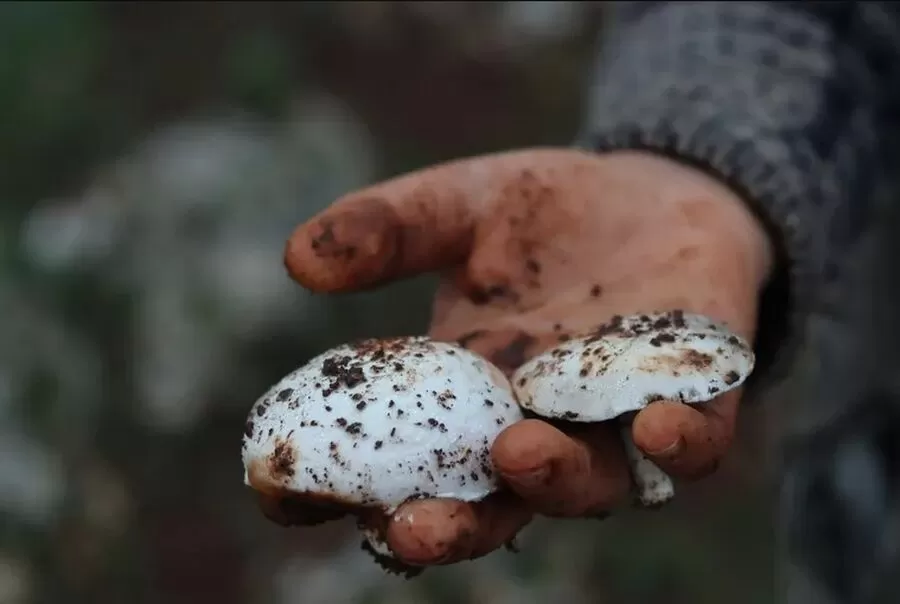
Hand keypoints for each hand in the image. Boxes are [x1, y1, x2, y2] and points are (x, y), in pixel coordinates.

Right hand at [283, 149, 772, 566]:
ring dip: (551, 484)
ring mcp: (612, 422)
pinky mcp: (694, 398)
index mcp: (460, 395)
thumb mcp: (458, 206)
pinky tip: (655, 425)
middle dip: (447, 528)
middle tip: (405, 530)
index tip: (277, 488)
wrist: (654, 195)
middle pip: (484, 505)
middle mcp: (530, 426)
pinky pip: (693, 447)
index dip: (334, 488)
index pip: (391, 461)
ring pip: (585, 486)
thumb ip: (388, 230)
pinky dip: (676, 447)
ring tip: (518, 454)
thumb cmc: (543, 212)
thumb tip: (299, 258)